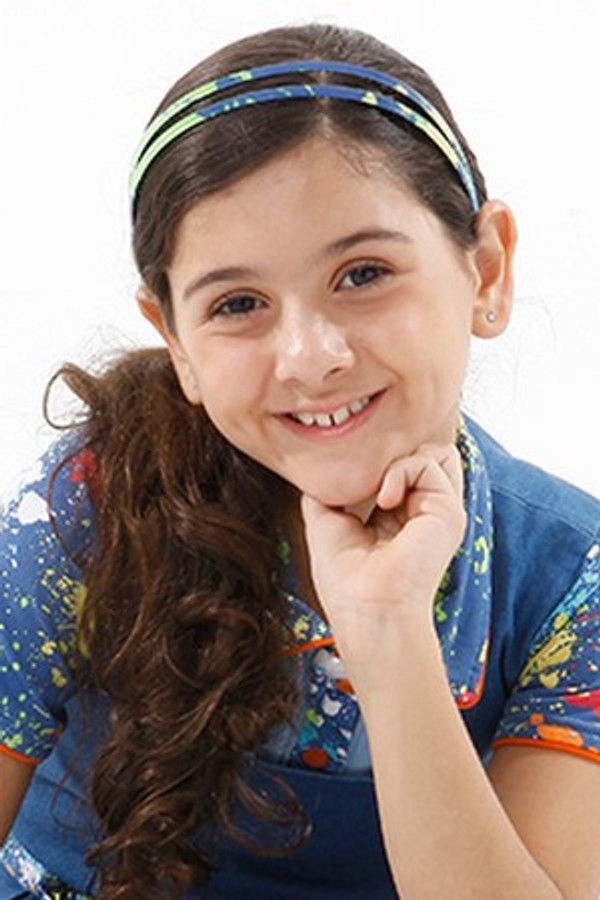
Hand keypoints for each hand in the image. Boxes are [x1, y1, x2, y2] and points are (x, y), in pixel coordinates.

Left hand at [299, 443, 466, 637]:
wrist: (366, 607)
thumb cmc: (344, 578)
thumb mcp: (325, 519)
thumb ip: (329, 486)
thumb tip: (330, 462)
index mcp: (399, 516)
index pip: (402, 467)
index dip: (378, 459)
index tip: (352, 473)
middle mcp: (423, 512)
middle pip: (423, 454)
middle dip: (393, 453)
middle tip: (367, 478)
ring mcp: (438, 510)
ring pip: (430, 452)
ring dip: (396, 460)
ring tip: (377, 493)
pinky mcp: (447, 511)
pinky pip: (427, 462)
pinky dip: (399, 471)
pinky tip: (385, 501)